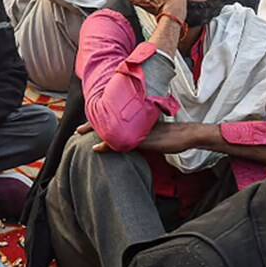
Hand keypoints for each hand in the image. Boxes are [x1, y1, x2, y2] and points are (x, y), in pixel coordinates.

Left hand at [76, 120, 201, 153]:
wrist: (187, 135)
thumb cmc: (173, 134)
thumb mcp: (154, 132)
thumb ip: (142, 133)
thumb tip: (133, 138)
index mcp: (137, 120)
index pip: (115, 118)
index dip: (101, 119)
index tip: (87, 124)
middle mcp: (136, 123)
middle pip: (109, 121)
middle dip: (93, 125)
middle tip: (78, 130)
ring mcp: (138, 131)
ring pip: (113, 130)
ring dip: (97, 132)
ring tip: (82, 135)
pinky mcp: (143, 140)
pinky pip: (122, 143)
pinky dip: (109, 146)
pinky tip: (98, 148)